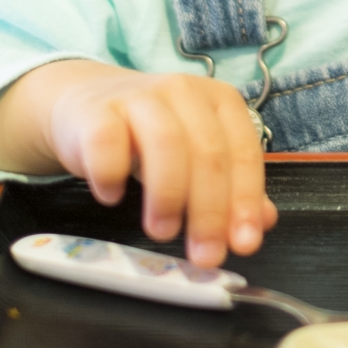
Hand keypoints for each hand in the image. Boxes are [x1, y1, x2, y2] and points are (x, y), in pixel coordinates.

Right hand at [0, 60, 276, 267]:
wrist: (86, 104)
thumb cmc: (149, 138)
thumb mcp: (196, 157)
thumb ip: (230, 188)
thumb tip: (261, 224)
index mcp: (219, 101)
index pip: (244, 152)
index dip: (246, 200)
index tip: (244, 243)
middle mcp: (184, 92)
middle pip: (208, 152)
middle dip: (210, 211)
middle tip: (204, 254)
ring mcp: (139, 97)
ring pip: (166, 142)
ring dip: (169, 195)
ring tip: (163, 232)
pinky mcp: (96, 111)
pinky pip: (107, 141)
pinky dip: (112, 174)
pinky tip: (114, 196)